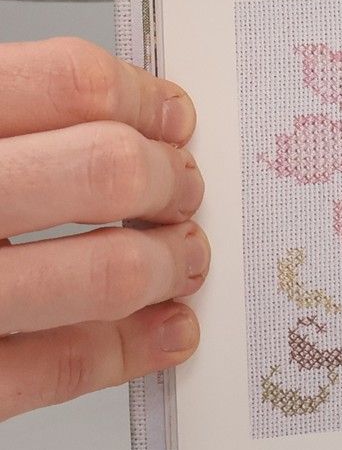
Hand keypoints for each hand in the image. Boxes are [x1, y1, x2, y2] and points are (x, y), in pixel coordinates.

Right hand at [0, 39, 207, 421]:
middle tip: (180, 190)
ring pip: (101, 272)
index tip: (168, 117)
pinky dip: (127, 349)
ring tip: (178, 259)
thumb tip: (103, 113)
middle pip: (104, 170)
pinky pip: (54, 366)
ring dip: (165, 265)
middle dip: (165, 181)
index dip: (140, 99)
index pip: (64, 82)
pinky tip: (158, 333)